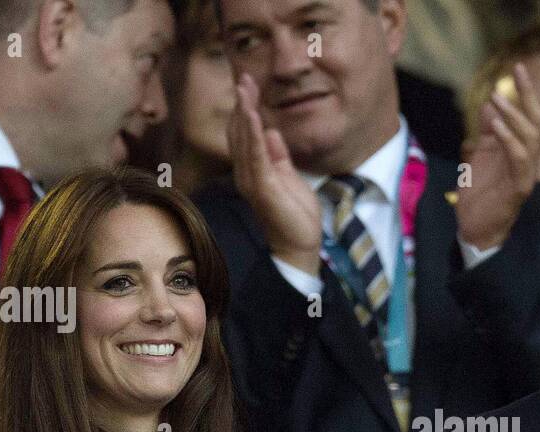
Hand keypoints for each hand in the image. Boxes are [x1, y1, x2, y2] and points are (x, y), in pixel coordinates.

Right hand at [227, 73, 321, 274]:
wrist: (299, 245)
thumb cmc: (294, 215)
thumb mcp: (288, 177)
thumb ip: (278, 156)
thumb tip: (273, 132)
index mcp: (253, 170)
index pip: (246, 134)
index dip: (246, 109)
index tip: (248, 85)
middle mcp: (246, 174)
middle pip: (240, 133)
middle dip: (242, 104)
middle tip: (243, 78)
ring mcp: (251, 181)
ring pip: (245, 141)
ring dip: (244, 113)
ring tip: (244, 88)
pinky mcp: (262, 188)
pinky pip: (256, 156)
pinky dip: (254, 134)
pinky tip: (254, 116)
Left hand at [456, 63, 539, 250]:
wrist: (474, 230)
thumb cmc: (479, 196)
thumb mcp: (480, 156)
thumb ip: (487, 133)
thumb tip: (489, 105)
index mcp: (520, 151)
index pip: (529, 116)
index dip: (526, 92)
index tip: (519, 66)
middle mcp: (528, 161)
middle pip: (536, 122)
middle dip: (528, 95)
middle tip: (517, 72)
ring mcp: (525, 174)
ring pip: (530, 138)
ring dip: (514, 116)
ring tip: (497, 97)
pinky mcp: (519, 189)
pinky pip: (518, 159)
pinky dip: (508, 140)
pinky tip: (496, 124)